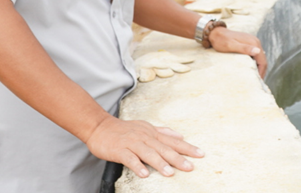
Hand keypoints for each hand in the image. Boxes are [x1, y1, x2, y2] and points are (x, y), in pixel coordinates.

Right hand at [85, 116, 202, 179]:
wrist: (100, 126)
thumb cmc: (124, 129)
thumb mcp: (145, 127)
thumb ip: (163, 132)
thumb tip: (180, 135)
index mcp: (152, 133)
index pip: (173, 141)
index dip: (187, 148)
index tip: (200, 154)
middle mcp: (144, 137)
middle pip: (163, 148)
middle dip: (178, 158)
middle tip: (190, 167)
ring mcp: (132, 143)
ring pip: (148, 153)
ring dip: (159, 163)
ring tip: (170, 172)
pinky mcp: (120, 150)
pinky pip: (129, 159)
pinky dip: (137, 166)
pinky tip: (144, 174)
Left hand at [208, 27, 267, 76]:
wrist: (216, 33)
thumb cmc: (222, 41)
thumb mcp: (231, 46)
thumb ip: (244, 48)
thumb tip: (258, 51)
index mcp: (254, 43)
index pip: (263, 61)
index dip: (261, 72)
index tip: (258, 81)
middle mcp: (255, 41)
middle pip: (262, 59)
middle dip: (261, 71)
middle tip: (257, 81)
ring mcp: (252, 42)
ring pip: (259, 57)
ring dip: (258, 67)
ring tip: (254, 76)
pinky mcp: (249, 43)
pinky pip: (255, 54)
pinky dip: (255, 62)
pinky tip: (250, 68)